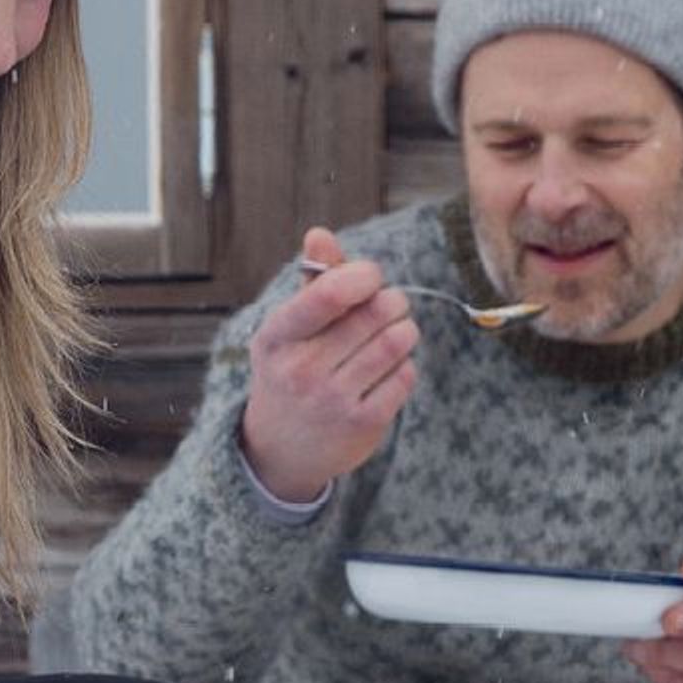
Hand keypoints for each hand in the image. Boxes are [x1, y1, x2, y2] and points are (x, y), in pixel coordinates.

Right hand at [238, 228, 417, 500]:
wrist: (281, 449)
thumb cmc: (290, 370)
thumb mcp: (288, 328)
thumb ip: (312, 281)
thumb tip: (320, 233)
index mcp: (277, 336)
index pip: (328, 294)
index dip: (363, 275)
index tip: (370, 277)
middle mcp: (302, 370)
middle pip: (375, 313)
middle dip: (391, 301)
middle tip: (389, 305)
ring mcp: (333, 400)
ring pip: (396, 342)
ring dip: (404, 329)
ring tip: (395, 331)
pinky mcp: (363, 424)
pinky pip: (405, 376)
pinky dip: (404, 365)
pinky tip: (389, 368)